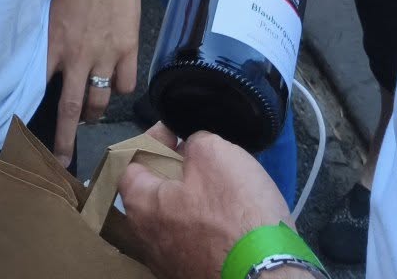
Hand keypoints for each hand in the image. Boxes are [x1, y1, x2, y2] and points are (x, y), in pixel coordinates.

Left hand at [46, 0, 140, 162]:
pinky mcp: (128, 51)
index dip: (33, 114)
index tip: (27, 136)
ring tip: (90, 115)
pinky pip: (125, 85)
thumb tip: (41, 64)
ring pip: (100, 102)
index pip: (39, 89)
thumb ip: (47, 41)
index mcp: (53, 45)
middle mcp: (78, 57)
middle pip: (71, 109)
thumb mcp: (50, 12)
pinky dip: (119, 88)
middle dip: (65, 140)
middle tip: (62, 161)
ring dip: (93, 113)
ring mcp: (105, 56)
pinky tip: (114, 83)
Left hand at [119, 125, 293, 278]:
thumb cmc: (235, 214)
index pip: (129, 163)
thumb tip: (192, 149)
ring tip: (222, 188)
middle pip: (153, 192)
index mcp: (141, 207)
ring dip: (194, 200)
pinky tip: (231, 220)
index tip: (176, 132)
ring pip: (175, 219)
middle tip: (201, 159)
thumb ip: (194, 143)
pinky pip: (195, 242)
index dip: (152, 140)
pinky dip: (208, 226)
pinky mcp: (194, 276)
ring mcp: (170, 264)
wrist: (266, 275)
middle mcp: (147, 241)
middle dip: (176, 170)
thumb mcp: (215, 154)